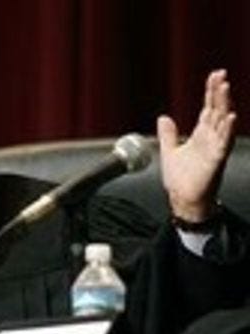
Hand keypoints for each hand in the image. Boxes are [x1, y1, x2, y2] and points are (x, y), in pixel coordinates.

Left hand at [158, 69, 235, 221]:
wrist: (182, 199)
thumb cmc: (180, 179)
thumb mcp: (169, 151)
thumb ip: (168, 134)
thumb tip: (163, 117)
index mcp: (201, 135)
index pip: (208, 108)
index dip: (211, 92)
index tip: (215, 75)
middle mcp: (210, 138)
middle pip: (217, 110)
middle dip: (219, 93)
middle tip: (221, 75)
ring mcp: (214, 148)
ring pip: (221, 122)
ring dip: (224, 105)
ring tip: (225, 88)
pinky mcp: (215, 160)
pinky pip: (223, 143)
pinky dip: (226, 130)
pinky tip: (229, 117)